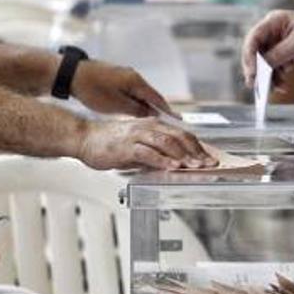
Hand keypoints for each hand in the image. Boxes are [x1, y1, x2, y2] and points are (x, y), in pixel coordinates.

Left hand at [71, 59, 172, 116]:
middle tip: (168, 122)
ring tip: (150, 120)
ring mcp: (123, 75)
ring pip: (139, 94)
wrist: (71, 75)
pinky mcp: (114, 78)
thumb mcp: (116, 105)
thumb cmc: (92, 89)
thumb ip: (135, 110)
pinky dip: (134, 101)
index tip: (178, 120)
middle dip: (158, 109)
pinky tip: (132, 110)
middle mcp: (132, 76)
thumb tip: (150, 114)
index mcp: (135, 81)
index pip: (157, 98)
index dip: (168, 111)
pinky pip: (130, 91)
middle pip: (150, 96)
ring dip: (145, 106)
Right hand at [78, 117, 213, 170]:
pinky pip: (148, 153)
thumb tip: (174, 163)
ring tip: (196, 166)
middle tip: (209, 164)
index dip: (197, 147)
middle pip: (179, 137)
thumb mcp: (137, 146)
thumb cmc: (109, 143)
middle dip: (196, 152)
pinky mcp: (126, 147)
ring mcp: (137, 136)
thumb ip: (155, 152)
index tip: (209, 158)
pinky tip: (173, 167)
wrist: (84, 138)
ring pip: (167, 143)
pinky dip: (163, 160)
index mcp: (152, 126)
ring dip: (184, 156)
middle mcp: (147, 127)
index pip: (181, 134)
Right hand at [241, 10, 293, 85]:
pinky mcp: (286, 57)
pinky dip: (276, 80)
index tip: (252, 71)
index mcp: (273, 22)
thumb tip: (261, 67)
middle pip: (255, 53)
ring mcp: (278, 46)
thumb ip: (278, 54)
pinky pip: (275, 71)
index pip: (253, 38)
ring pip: (264, 65)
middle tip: (254, 84)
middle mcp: (272, 34)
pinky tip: (281, 87)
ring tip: (272, 89)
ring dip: (266, 78)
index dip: (249, 55)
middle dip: (255, 69)